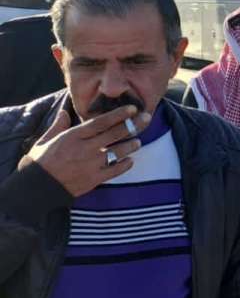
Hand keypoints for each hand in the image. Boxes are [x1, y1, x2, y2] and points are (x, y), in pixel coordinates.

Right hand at [17, 105, 150, 196]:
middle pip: (114, 134)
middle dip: (133, 125)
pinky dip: (124, 165)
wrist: (34, 189)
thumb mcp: (44, 140)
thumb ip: (58, 126)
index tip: (133, 108)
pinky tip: (130, 161)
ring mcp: (91, 165)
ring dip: (131, 146)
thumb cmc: (38, 163)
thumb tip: (65, 112)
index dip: (118, 115)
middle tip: (147, 118)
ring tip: (138, 142)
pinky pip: (115, 171)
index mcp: (73, 136)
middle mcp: (85, 149)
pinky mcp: (93, 179)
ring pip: (118, 152)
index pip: (101, 122)